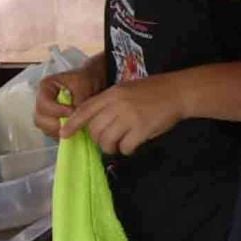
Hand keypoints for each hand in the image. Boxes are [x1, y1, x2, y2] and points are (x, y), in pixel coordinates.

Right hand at [32, 61, 105, 138]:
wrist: (92, 84)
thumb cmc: (86, 80)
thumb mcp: (83, 84)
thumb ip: (78, 99)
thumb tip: (74, 116)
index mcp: (46, 87)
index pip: (44, 103)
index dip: (57, 111)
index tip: (72, 112)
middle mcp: (42, 101)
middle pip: (40, 119)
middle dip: (56, 124)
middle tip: (73, 124)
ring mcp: (46, 114)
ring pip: (45, 129)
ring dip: (60, 131)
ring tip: (75, 128)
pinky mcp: (53, 124)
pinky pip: (53, 134)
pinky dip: (63, 135)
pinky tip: (75, 131)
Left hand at [59, 75, 182, 155]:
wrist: (177, 92)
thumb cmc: (152, 91)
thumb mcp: (126, 90)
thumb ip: (109, 103)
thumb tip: (94, 122)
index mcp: (112, 94)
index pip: (85, 110)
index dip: (72, 124)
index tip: (63, 135)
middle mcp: (117, 105)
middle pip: (95, 130)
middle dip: (98, 140)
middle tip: (108, 140)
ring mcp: (129, 117)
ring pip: (107, 141)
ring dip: (111, 147)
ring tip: (120, 144)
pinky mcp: (141, 130)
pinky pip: (125, 147)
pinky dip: (127, 150)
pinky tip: (134, 145)